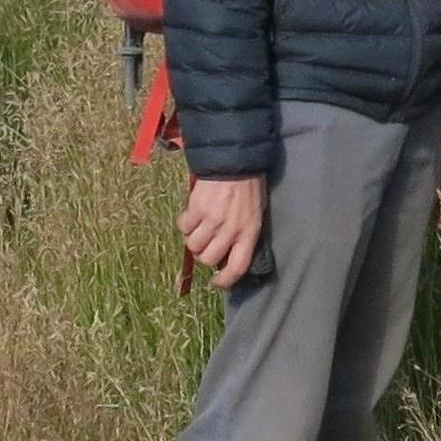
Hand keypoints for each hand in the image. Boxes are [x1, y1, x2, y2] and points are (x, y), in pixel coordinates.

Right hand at [180, 173, 266, 287]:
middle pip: (209, 259)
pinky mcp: (196, 209)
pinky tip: (193, 214)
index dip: (225, 280)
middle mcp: (230, 230)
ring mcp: (212, 220)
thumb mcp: (256, 211)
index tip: (217, 282)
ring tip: (200, 228)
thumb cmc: (249, 185)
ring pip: (193, 246)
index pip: (237, 267)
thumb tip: (230, 251)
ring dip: (194, 240)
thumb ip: (245, 232)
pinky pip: (184, 227)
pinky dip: (185, 223)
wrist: (235, 159)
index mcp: (249, 231)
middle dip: (205, 256)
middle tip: (207, 245)